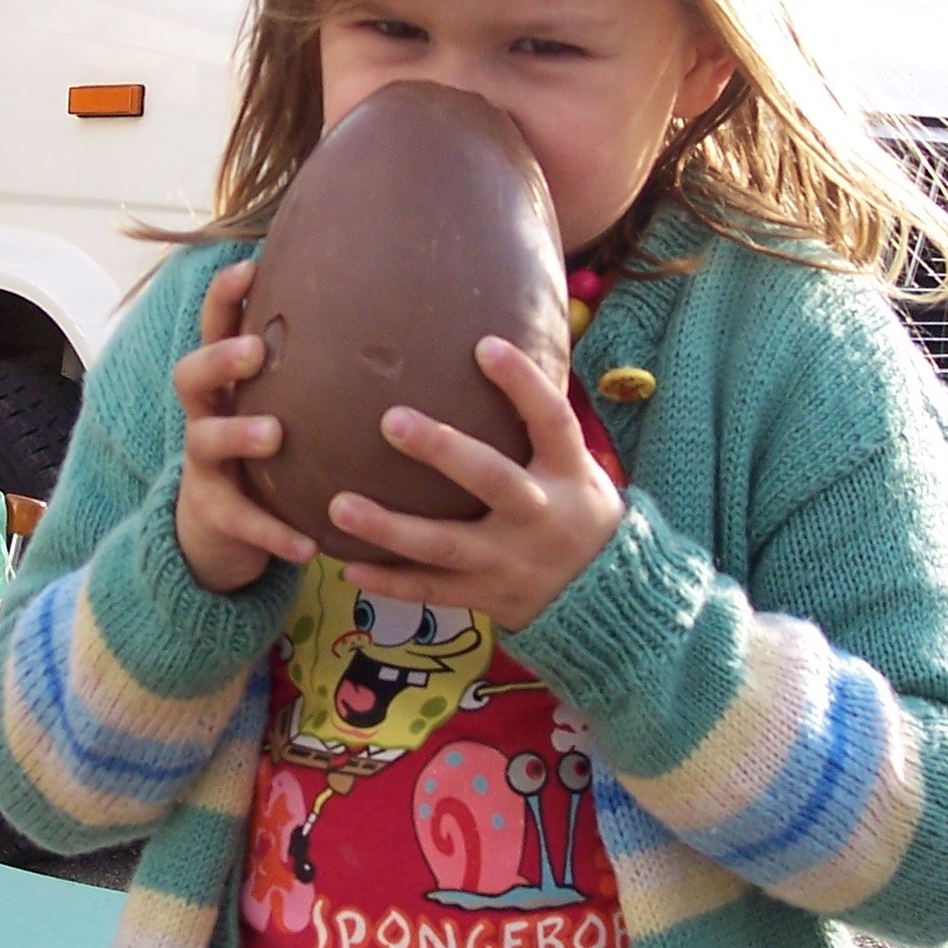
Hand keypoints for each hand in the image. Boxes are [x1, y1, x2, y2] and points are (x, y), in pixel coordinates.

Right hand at [172, 260, 315, 593]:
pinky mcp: (215, 514)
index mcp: (225, 383)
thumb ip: (313, 371)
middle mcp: (206, 415)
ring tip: (272, 435)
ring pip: (205, 441)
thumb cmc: (267, 451)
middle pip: (190, 374)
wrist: (218, 531)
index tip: (249, 266)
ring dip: (238, 433)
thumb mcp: (280, 405)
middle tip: (255, 351)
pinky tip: (308, 545)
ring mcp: (204, 466)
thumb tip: (394, 319)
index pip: (213, 327)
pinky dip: (274, 532)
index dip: (223, 296)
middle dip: (220, 358)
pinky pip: (241, 521)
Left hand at [328, 336, 623, 630]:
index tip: (484, 345)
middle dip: (442, 451)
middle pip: (492, 480)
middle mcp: (541, 516)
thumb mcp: (578, 469)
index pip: (552, 421)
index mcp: (569, 475)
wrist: (608, 602)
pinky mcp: (489, 596)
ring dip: (390, 528)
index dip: (523, 384)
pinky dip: (391, 582)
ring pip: (447, 545)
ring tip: (339, 506)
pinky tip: (349, 565)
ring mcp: (512, 561)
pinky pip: (433, 590)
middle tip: (390, 420)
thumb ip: (536, 428)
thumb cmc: (577, 511)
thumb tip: (485, 350)